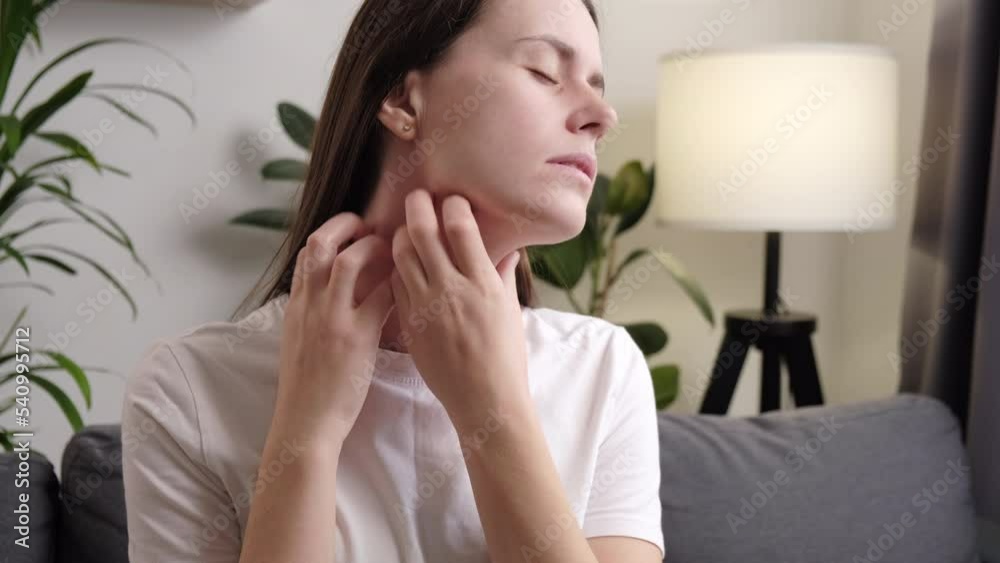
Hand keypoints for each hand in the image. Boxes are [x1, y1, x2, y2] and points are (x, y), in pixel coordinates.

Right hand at [275, 212, 395, 447]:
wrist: (305, 422)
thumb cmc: (307, 388)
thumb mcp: (299, 342)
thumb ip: (312, 314)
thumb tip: (332, 296)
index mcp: (296, 305)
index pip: (307, 252)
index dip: (331, 233)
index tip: (352, 230)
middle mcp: (310, 304)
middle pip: (320, 243)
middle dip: (347, 225)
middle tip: (371, 225)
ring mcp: (331, 318)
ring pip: (348, 260)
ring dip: (374, 247)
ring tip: (392, 248)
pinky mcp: (355, 337)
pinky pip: (379, 295)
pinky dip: (395, 282)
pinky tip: (408, 283)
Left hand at [389, 189, 527, 427]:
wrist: (484, 400)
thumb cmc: (505, 358)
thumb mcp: (510, 311)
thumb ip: (502, 276)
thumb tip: (507, 249)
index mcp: (482, 283)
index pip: (461, 227)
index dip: (452, 205)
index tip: (451, 199)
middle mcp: (451, 289)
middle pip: (422, 232)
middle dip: (417, 206)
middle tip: (417, 197)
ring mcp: (425, 307)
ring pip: (400, 255)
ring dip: (400, 234)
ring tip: (405, 229)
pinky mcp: (408, 323)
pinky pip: (394, 284)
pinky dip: (394, 267)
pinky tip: (399, 264)